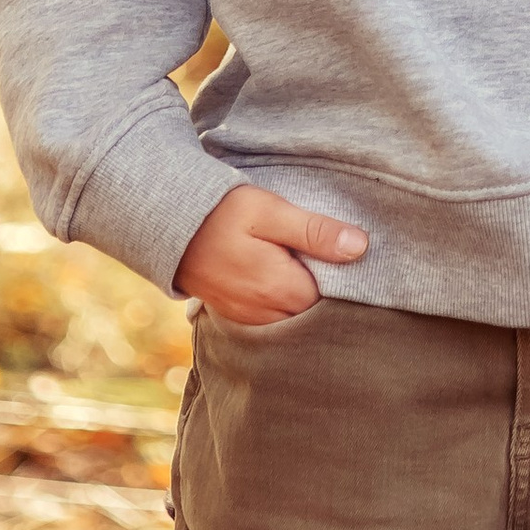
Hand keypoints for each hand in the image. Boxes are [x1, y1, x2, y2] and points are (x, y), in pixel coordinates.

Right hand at [176, 185, 368, 328]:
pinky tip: (279, 274)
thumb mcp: (271, 211)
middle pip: (312, 311)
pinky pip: (271, 318)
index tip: (344, 254)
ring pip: (292, 316)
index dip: (342, 276)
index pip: (332, 297)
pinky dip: (280, 301)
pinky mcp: (235, 315)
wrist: (169, 225)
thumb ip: (315, 232)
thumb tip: (360, 247)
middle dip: (323, 288)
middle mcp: (264, 314)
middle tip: (323, 254)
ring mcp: (247, 318)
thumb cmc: (222, 212)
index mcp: (279, 289)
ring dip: (300, 295)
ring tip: (301, 262)